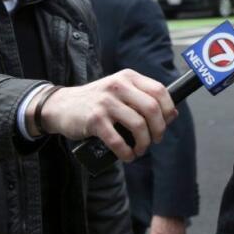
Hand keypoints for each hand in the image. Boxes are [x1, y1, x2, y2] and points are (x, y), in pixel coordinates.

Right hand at [29, 69, 176, 161]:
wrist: (60, 106)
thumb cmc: (96, 102)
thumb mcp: (120, 93)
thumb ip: (144, 100)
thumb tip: (173, 114)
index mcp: (128, 77)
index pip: (160, 91)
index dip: (168, 110)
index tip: (166, 123)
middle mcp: (118, 86)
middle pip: (153, 109)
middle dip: (159, 129)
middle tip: (155, 140)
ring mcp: (106, 102)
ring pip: (138, 125)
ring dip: (144, 143)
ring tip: (140, 149)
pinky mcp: (94, 119)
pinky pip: (118, 140)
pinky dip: (127, 152)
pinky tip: (128, 156)